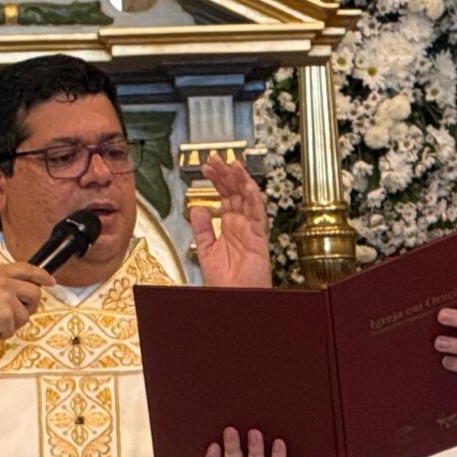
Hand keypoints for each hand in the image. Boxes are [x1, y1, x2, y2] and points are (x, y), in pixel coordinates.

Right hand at [0, 261, 47, 353]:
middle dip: (29, 308)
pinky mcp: (7, 313)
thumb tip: (15, 295)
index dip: (42, 275)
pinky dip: (0, 335)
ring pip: (24, 316)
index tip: (51, 282)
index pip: (27, 269)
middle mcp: (4, 281)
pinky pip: (12, 330)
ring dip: (10, 325)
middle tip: (15, 317)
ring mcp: (7, 297)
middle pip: (34, 294)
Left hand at [189, 158, 271, 288]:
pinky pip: (259, 216)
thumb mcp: (206, 250)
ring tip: (233, 164)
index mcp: (229, 226)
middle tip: (217, 157)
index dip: (217, 179)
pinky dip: (254, 200)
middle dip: (227, 174)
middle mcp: (242, 225)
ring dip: (241, 181)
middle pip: (236, 193)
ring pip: (249, 199)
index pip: (224, 195)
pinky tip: (248, 186)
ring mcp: (252, 230)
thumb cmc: (225, 282)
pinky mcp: (259, 239)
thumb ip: (202, 228)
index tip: (207, 165)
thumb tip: (196, 208)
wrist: (234, 298)